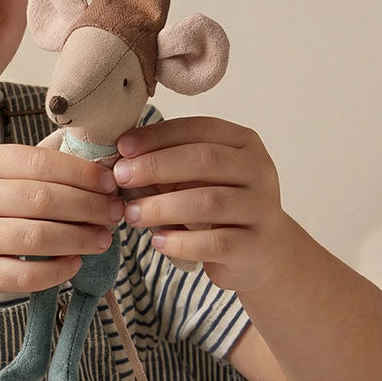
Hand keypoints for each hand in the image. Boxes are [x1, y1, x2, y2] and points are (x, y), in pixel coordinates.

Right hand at [0, 144, 123, 304]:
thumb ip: (31, 166)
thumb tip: (95, 164)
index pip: (40, 163)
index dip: (82, 174)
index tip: (110, 184)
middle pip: (44, 199)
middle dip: (89, 207)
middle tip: (114, 214)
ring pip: (38, 237)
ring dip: (80, 239)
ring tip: (102, 239)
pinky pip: (25, 275)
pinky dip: (57, 271)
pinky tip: (74, 264)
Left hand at [113, 116, 291, 292]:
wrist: (262, 251)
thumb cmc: (217, 206)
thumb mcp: (195, 178)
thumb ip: (166, 164)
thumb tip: (120, 157)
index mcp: (243, 143)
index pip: (199, 129)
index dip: (158, 136)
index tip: (122, 147)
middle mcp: (258, 170)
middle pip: (204, 160)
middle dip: (155, 166)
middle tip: (120, 177)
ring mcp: (261, 207)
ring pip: (208, 202)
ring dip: (162, 207)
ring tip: (131, 214)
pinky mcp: (256, 244)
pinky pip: (216, 242)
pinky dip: (181, 242)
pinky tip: (157, 242)